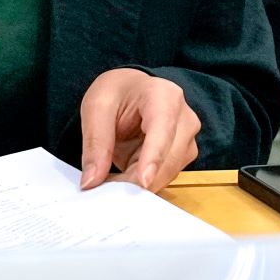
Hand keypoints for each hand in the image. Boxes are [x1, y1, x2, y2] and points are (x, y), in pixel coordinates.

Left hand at [77, 68, 200, 192]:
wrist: (130, 92)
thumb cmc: (117, 93)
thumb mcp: (96, 108)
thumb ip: (95, 143)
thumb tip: (92, 181)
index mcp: (164, 96)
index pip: (163, 131)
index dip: (153, 158)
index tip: (143, 182)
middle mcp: (184, 118)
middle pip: (168, 160)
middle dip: (136, 178)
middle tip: (106, 187)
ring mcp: (188, 139)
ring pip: (167, 174)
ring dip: (138, 182)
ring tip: (112, 176)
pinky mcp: (184, 156)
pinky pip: (164, 178)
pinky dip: (143, 182)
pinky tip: (126, 174)